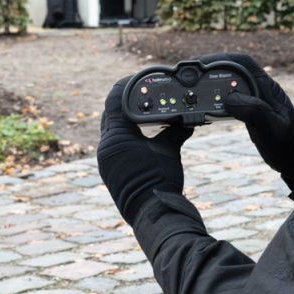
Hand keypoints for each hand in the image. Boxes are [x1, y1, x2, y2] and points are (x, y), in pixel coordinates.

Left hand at [97, 76, 193, 224]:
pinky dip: (128, 134)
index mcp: (115, 139)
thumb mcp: (168, 151)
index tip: (140, 79)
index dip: (127, 86)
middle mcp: (106, 147)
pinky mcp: (112, 170)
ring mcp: (107, 160)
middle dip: (126, 101)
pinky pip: (116, 144)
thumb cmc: (159, 182)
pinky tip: (143, 134)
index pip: (115, 101)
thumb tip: (187, 121)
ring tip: (145, 110)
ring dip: (126, 118)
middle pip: (111, 114)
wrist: (153, 214)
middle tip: (144, 93)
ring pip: (113, 129)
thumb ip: (174, 132)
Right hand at [200, 53, 293, 191]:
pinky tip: (202, 104)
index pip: (242, 62)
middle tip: (188, 75)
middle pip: (230, 70)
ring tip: (190, 88)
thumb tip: (228, 98)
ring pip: (226, 84)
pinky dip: (213, 99)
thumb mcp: (272, 126)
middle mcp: (258, 88)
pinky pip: (227, 98)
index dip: (220, 58)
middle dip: (208, 69)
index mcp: (266, 86)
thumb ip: (253, 110)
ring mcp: (252, 99)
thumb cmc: (287, 143)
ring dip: (208, 84)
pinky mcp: (246, 110)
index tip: (201, 63)